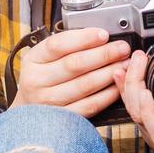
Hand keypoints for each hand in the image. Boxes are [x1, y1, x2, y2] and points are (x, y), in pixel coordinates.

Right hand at [11, 27, 132, 117]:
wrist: (28, 110)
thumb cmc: (42, 78)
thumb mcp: (43, 58)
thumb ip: (66, 46)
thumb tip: (100, 37)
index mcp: (33, 60)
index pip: (58, 45)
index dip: (84, 38)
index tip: (104, 34)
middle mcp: (37, 81)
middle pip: (75, 64)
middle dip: (104, 54)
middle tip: (122, 48)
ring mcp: (49, 102)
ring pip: (85, 84)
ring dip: (109, 73)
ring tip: (125, 64)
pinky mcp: (63, 118)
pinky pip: (90, 105)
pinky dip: (107, 95)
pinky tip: (117, 85)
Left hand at [111, 37, 153, 152]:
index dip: (146, 108)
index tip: (145, 88)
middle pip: (138, 114)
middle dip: (134, 85)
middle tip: (139, 60)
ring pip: (134, 113)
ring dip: (127, 88)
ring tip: (126, 65)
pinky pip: (137, 112)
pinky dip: (129, 94)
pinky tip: (125, 76)